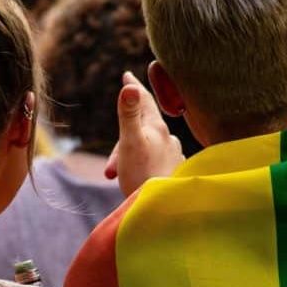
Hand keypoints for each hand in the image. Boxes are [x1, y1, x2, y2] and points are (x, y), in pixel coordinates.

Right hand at [104, 72, 183, 195]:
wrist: (164, 209)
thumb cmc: (142, 176)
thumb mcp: (130, 142)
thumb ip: (129, 114)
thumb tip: (130, 87)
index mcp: (156, 128)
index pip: (144, 100)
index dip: (134, 87)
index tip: (127, 76)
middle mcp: (169, 139)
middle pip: (143, 128)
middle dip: (123, 140)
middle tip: (110, 166)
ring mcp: (174, 156)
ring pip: (148, 147)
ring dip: (130, 156)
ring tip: (118, 175)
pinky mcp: (176, 173)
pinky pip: (156, 162)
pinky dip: (143, 166)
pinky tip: (140, 177)